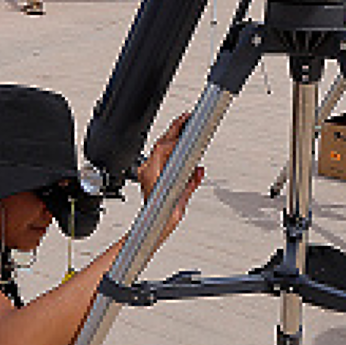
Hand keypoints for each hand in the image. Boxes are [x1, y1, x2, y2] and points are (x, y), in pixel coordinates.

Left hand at [137, 113, 202, 232]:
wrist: (153, 226)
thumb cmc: (163, 216)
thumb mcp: (182, 197)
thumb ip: (191, 182)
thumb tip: (198, 170)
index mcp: (152, 174)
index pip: (162, 148)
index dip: (175, 137)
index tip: (186, 128)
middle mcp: (147, 171)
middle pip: (161, 144)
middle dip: (175, 130)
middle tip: (186, 118)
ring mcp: (147, 172)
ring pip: (160, 149)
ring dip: (173, 138)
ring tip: (184, 126)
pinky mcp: (149, 175)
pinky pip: (160, 157)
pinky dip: (171, 151)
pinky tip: (179, 146)